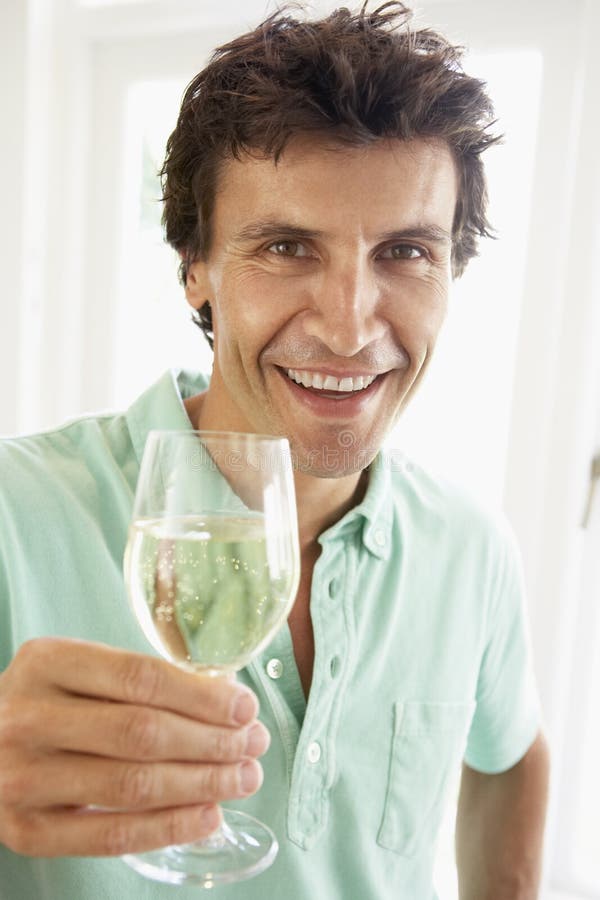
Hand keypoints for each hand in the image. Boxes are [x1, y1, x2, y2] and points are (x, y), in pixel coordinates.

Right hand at [0, 638, 268, 856]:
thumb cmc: (46, 700)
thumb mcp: (77, 669)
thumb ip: (138, 680)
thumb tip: (226, 699)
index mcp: (47, 662)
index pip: (141, 678)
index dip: (203, 696)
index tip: (245, 707)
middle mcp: (27, 718)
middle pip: (142, 732)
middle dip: (213, 741)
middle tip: (254, 743)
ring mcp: (22, 778)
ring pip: (133, 785)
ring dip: (202, 784)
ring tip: (243, 777)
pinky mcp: (25, 830)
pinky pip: (110, 836)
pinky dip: (168, 828)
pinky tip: (208, 816)